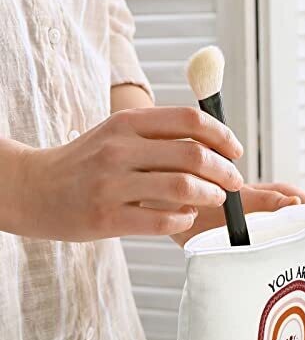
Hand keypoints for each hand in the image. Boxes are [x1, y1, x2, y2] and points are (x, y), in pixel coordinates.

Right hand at [16, 107, 243, 240]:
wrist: (33, 188)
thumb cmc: (86, 162)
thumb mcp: (117, 134)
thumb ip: (159, 135)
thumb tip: (212, 145)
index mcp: (127, 122)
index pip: (189, 120)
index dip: (222, 135)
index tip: (236, 151)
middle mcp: (120, 149)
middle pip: (194, 155)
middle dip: (225, 171)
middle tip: (234, 182)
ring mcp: (111, 184)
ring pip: (183, 187)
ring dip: (210, 195)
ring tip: (215, 199)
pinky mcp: (106, 217)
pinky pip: (163, 219)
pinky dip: (184, 218)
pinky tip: (186, 216)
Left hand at [172, 182, 304, 312]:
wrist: (183, 213)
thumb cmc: (211, 200)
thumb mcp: (243, 198)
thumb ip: (270, 200)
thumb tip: (298, 203)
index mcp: (282, 201)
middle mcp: (280, 222)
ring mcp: (270, 240)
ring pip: (302, 260)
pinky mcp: (259, 254)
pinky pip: (284, 270)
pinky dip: (298, 285)